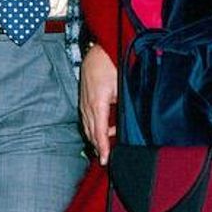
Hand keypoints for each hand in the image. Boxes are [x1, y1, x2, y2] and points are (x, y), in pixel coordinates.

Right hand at [80, 44, 117, 164]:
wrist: (97, 51)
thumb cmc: (110, 65)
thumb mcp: (121, 86)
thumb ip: (123, 105)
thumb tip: (128, 121)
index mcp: (98, 103)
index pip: (100, 131)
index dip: (103, 147)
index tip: (105, 159)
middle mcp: (88, 106)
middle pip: (92, 132)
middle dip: (98, 147)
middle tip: (105, 159)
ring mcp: (84, 103)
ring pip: (88, 127)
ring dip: (96, 139)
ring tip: (104, 149)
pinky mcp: (84, 101)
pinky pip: (87, 119)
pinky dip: (94, 129)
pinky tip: (103, 131)